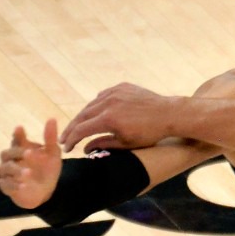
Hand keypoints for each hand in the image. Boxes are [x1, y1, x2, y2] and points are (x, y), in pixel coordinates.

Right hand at [0, 119, 61, 208]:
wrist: (45, 191)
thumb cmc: (46, 170)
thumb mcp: (52, 155)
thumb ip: (50, 138)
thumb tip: (52, 119)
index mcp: (21, 149)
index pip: (16, 139)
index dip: (17, 135)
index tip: (20, 128)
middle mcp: (11, 159)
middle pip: (7, 153)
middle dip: (18, 152)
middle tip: (30, 153)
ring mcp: (7, 173)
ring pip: (5, 168)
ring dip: (16, 170)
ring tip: (28, 172)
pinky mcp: (6, 186)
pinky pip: (6, 185)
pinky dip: (14, 185)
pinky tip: (23, 186)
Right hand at [60, 83, 175, 152]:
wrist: (170, 114)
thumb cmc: (150, 133)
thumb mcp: (127, 143)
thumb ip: (104, 144)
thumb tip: (85, 149)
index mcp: (108, 119)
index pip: (81, 130)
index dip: (71, 139)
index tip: (65, 147)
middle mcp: (108, 103)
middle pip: (82, 116)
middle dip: (72, 128)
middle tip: (64, 138)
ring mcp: (114, 92)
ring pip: (91, 105)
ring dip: (83, 116)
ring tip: (78, 127)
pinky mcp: (121, 87)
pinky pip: (103, 96)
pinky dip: (97, 105)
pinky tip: (95, 113)